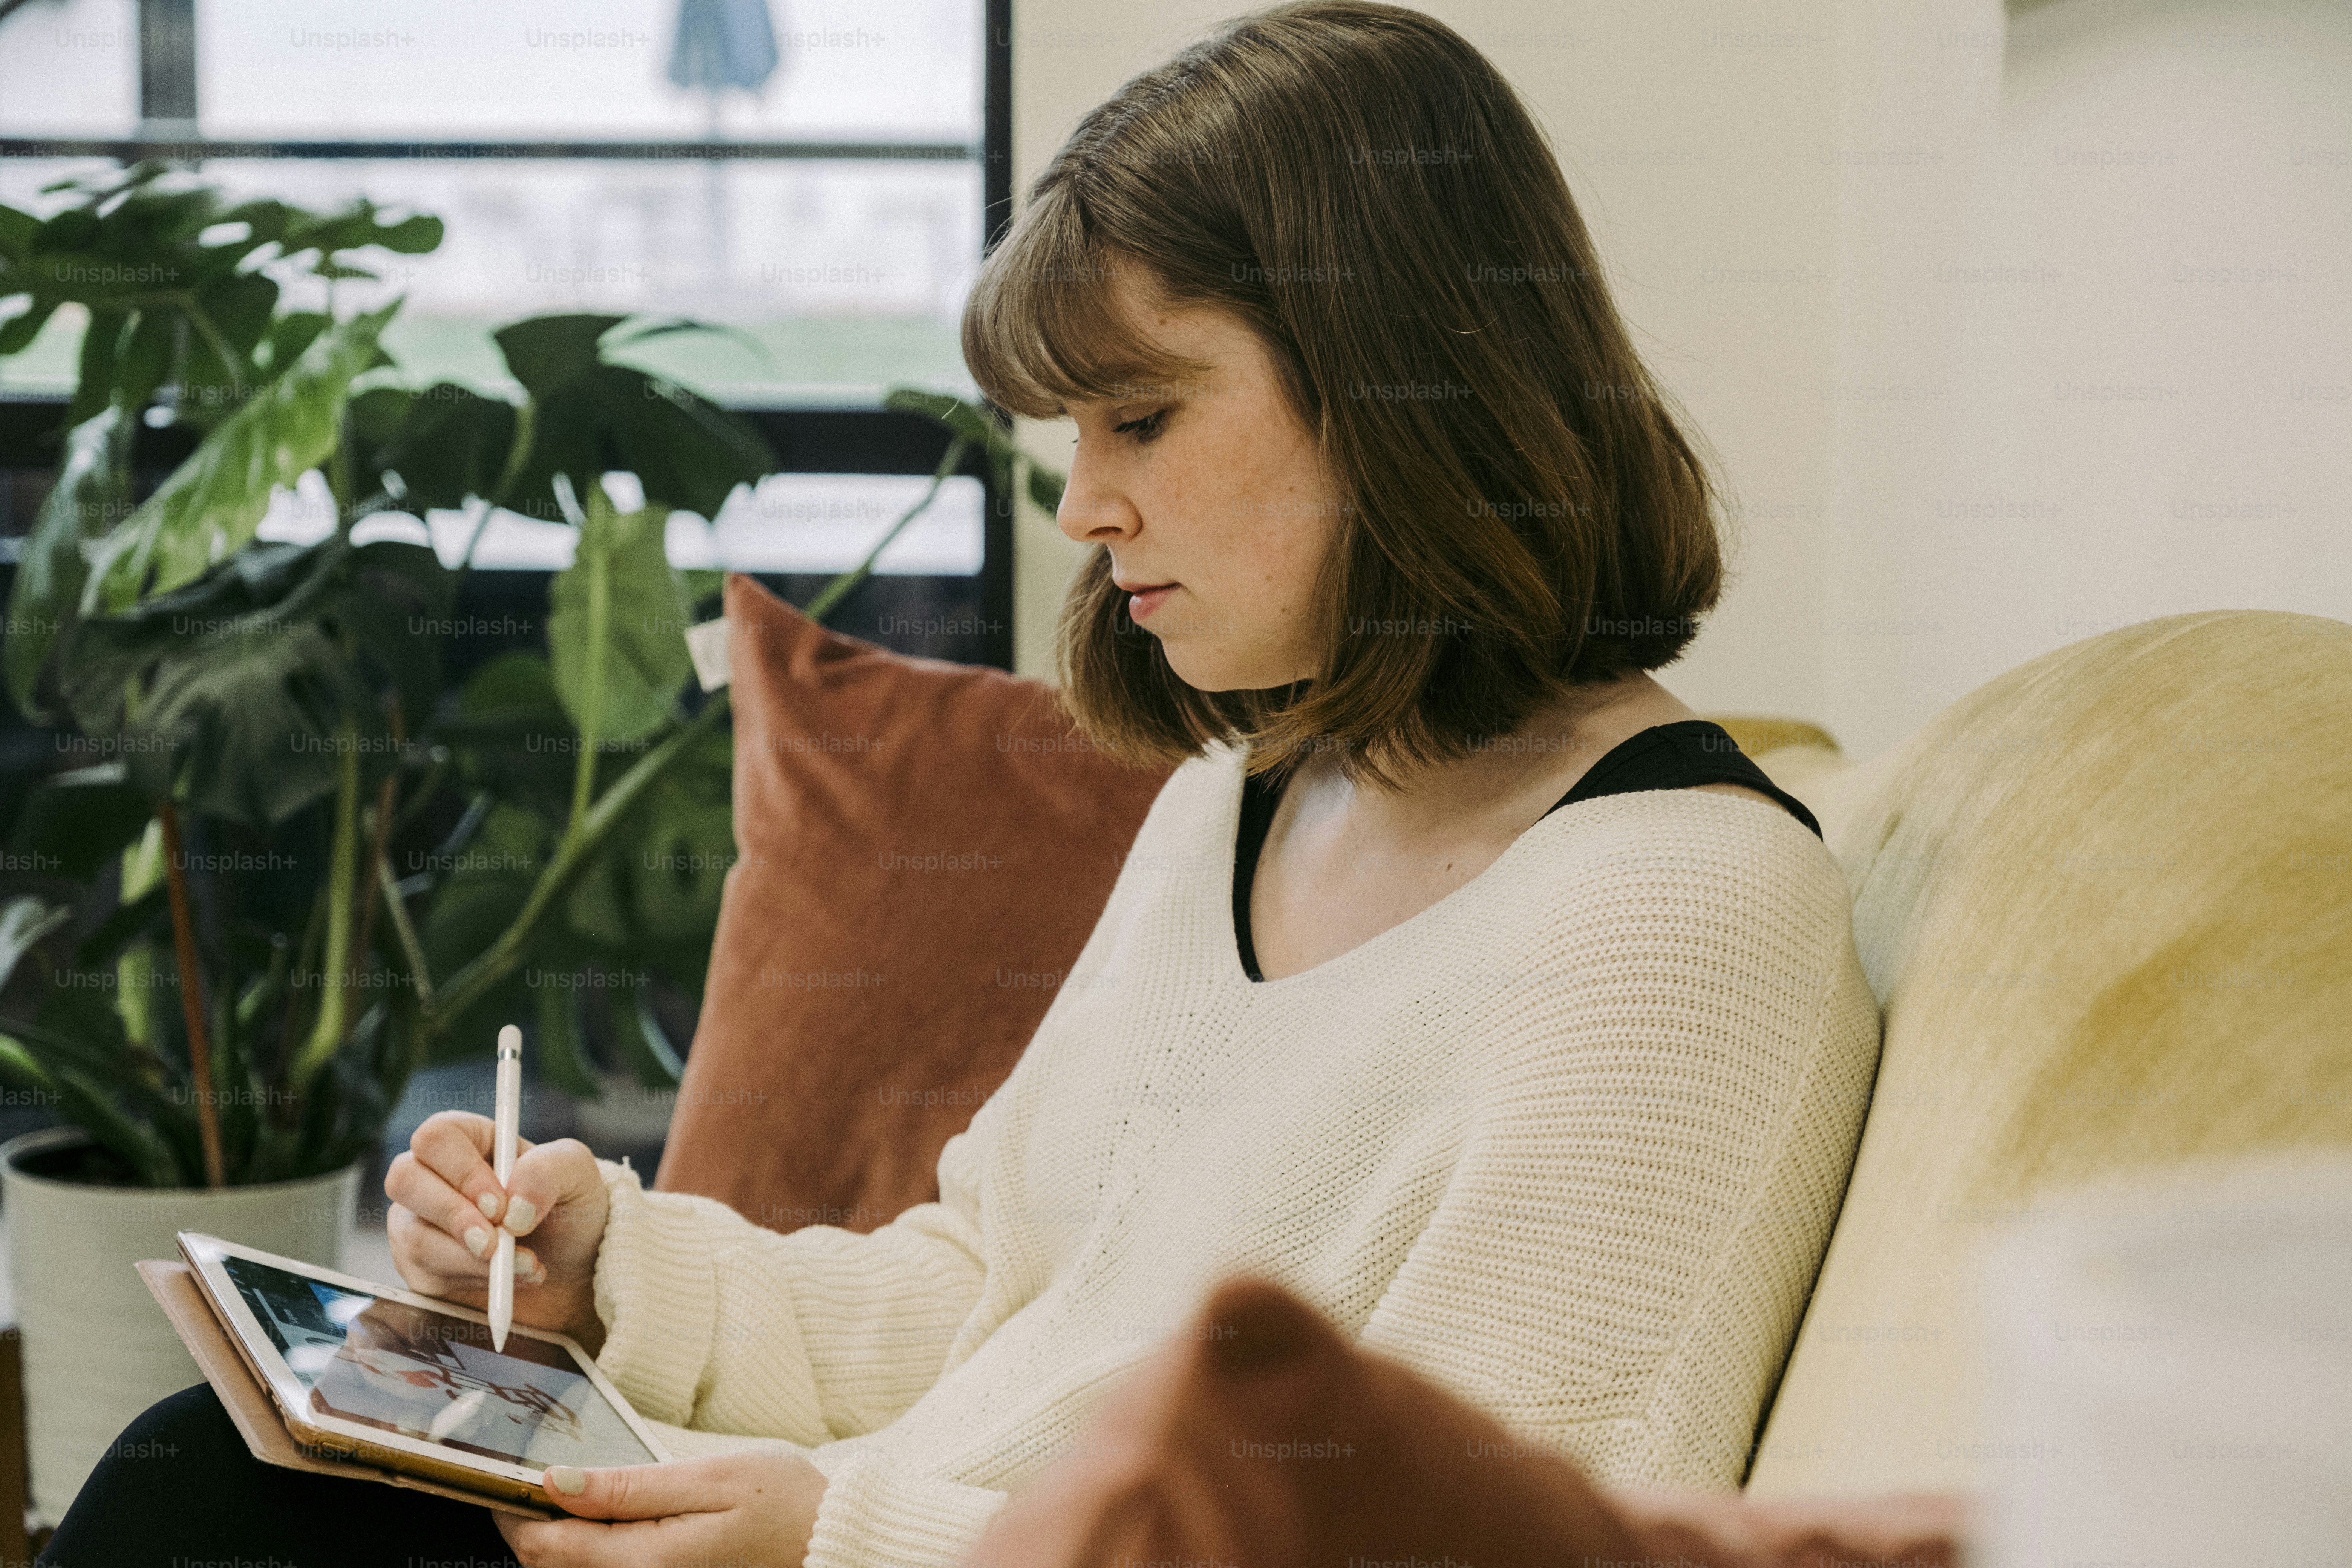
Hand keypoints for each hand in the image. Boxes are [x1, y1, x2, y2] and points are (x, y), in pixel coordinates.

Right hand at [385, 1110, 609, 1351]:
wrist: (573, 1266)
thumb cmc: (570, 1207)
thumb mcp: (576, 1174)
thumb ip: (548, 1172)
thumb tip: (513, 1207)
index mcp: (466, 1139)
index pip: (436, 1138)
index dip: (462, 1171)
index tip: (500, 1205)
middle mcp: (431, 1175)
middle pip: (404, 1180)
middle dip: (453, 1216)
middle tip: (496, 1243)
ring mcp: (418, 1221)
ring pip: (415, 1237)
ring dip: (474, 1260)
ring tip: (527, 1264)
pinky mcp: (419, 1267)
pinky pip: (424, 1277)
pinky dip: (474, 1282)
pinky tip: (511, 1281)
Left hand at [496, 1452, 827, 1567]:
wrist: (832, 1547)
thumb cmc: (786, 1507)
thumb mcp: (711, 1478)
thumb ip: (629, 1487)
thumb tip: (555, 1483)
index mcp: (644, 1563)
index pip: (543, 1546)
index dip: (513, 1509)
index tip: (509, 1472)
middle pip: (548, 1567)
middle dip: (532, 1523)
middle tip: (537, 1476)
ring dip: (560, 1540)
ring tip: (573, 1497)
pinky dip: (589, 1553)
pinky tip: (605, 1524)